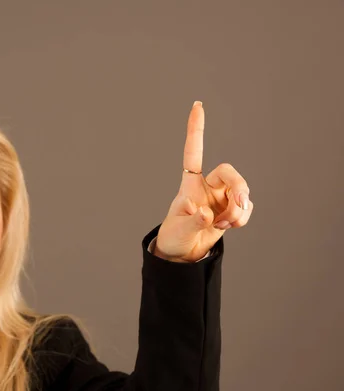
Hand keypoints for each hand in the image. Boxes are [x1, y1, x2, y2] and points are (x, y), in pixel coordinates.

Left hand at [154, 101, 253, 262]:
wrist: (183, 254)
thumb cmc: (175, 236)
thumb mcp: (180, 230)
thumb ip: (194, 221)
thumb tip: (207, 213)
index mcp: (190, 183)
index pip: (194, 152)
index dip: (196, 130)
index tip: (197, 105)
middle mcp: (208, 187)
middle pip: (231, 174)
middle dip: (239, 189)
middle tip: (238, 206)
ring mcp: (222, 198)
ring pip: (242, 194)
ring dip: (238, 212)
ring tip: (222, 225)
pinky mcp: (232, 210)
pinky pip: (247, 208)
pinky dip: (242, 218)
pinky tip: (228, 226)